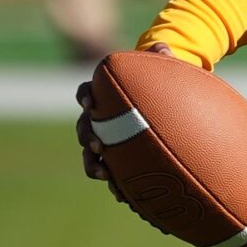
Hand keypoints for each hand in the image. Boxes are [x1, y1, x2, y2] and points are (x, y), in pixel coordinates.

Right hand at [76, 44, 173, 191]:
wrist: (162, 105)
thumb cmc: (157, 83)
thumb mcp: (161, 69)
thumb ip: (160, 59)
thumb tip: (162, 47)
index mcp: (104, 94)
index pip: (86, 91)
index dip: (85, 97)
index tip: (90, 103)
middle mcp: (99, 119)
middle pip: (83, 128)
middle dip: (87, 138)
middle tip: (97, 146)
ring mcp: (106, 140)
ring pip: (92, 156)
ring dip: (95, 166)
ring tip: (106, 176)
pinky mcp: (118, 160)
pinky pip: (113, 174)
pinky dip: (118, 186)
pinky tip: (128, 199)